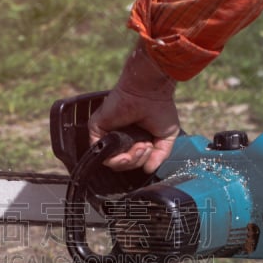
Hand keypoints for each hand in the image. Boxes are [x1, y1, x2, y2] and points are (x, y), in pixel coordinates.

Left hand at [88, 43, 179, 173]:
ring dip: (128, 161)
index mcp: (133, 137)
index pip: (131, 160)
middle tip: (146, 147)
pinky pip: (100, 154)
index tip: (150, 148)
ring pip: (112, 161)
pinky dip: (115, 159)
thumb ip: (159, 156)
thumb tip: (148, 170)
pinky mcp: (97, 129)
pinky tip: (127, 152)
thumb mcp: (166, 137)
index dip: (141, 160)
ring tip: (140, 147)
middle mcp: (119, 136)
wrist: (149, 92)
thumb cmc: (160, 108)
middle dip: (136, 161)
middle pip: (122, 163)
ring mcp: (107, 133)